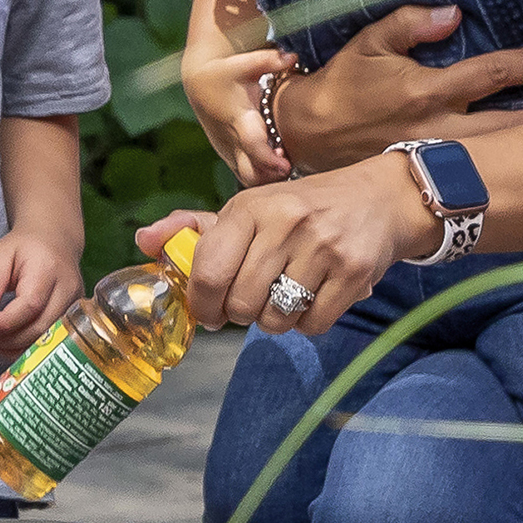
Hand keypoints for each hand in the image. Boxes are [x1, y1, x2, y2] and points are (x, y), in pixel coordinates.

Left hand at [0, 227, 82, 358]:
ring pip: (50, 338)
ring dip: (20, 348)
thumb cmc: (26, 247)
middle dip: (11, 339)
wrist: (55, 241)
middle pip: (42, 326)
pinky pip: (54, 339)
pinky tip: (12, 347)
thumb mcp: (1, 253)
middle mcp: (67, 288)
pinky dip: (31, 349)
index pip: (30, 304)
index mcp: (48, 268)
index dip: (7, 322)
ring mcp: (75, 304)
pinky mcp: (75, 317)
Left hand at [145, 152, 437, 335]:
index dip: (202, 305)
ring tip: (287, 294)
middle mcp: (284, 222)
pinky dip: (309, 322)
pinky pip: (313, 325)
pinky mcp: (354, 269)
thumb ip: (194, 228)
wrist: (380, 198)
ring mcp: (322, 246)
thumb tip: (142, 240)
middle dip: (242, 314)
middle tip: (253, 302)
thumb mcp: (248, 209)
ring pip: (276, 319)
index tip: (209, 312)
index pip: (207, 272)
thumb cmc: (301, 210)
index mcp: (249, 207)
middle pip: (241, 305)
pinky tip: (316, 296)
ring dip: (277, 320)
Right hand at [183, 40, 297, 185]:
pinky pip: (246, 176)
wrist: (200, 83)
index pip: (253, 146)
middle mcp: (233, 141)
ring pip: (248, 179)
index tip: (286, 164)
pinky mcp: (230, 156)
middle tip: (288, 165)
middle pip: (251, 173)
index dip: (269, 159)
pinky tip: (276, 166)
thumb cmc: (227, 71)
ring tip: (283, 164)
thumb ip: (268, 60)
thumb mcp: (245, 62)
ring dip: (267, 178)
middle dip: (271, 177)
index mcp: (238, 119)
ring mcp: (230, 151)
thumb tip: (291, 56)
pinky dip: (261, 177)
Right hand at [253, 2, 522, 173]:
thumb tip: (454, 13)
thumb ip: (410, 24)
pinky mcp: (428, 174)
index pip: (491, 74)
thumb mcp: (369, 43)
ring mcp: (435, 156)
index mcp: (428, 91)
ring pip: (499, 153)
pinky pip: (477, 171)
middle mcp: (438, 128)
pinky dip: (507, 165)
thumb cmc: (340, 84)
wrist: (305, 135)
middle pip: (510, 123)